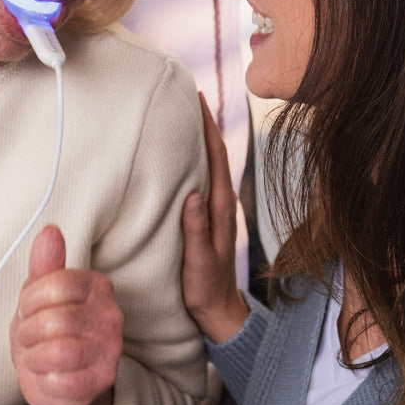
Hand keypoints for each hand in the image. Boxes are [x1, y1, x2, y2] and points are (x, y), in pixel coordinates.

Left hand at [9, 225, 120, 404]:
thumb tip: (50, 232)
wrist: (60, 378)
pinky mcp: (102, 381)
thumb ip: (45, 264)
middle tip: (30, 337)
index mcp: (96, 286)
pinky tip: (49, 375)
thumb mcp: (40, 295)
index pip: (54, 284)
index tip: (27, 310)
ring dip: (35, 358)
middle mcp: (110, 316)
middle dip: (28, 333)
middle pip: (53, 321)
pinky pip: (61, 381)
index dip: (29, 301)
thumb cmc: (47, 333)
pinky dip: (44, 380)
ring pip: (57, 353)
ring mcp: (110, 350)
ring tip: (37, 356)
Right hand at [181, 95, 249, 342]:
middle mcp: (220, 203)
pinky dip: (196, 158)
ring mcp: (215, 209)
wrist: (219, 311)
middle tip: (188, 93)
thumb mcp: (198, 262)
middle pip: (214, 152)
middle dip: (204, 122)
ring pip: (208, 163)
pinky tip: (184, 153)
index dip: (206, 126)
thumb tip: (193, 194)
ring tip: (185, 114)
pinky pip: (202, 177)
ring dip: (199, 137)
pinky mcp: (208, 216)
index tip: (196, 98)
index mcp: (220, 209)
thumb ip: (196, 230)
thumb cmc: (205, 289)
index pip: (214, 157)